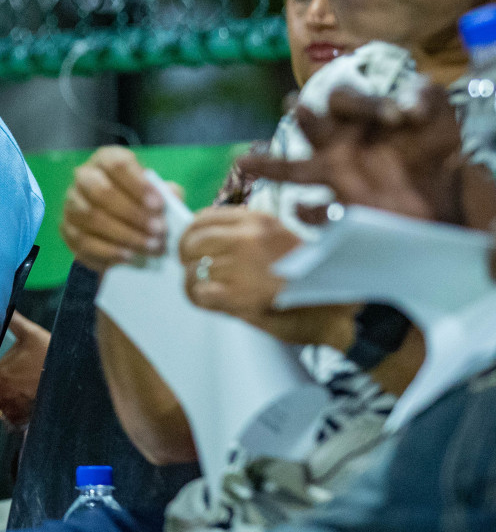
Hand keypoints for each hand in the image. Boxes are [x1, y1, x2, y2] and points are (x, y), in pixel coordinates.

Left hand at [0, 313, 49, 427]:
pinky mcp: (27, 413)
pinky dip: (6, 417)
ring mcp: (15, 405)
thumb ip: (13, 321)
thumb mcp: (31, 333)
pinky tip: (7, 409)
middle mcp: (4, 391)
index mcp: (1, 373)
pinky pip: (10, 422)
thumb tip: (2, 306)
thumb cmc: (49, 352)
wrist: (73, 371)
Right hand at [59, 146, 171, 272]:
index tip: (159, 206)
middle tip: (158, 231)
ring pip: (92, 218)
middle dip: (132, 213)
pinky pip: (84, 241)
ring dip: (124, 234)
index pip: (117, 166)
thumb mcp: (154, 191)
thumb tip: (172, 196)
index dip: (139, 185)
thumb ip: (166, 192)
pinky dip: (109, 250)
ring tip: (149, 246)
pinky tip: (130, 256)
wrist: (114, 224)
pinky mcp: (67, 229)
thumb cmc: (138, 201)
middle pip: (101, 191)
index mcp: (105, 159)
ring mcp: (72, 203)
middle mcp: (84, 177)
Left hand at [177, 207, 353, 347]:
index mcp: (259, 222)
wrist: (342, 313)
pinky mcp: (238, 295)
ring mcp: (241, 265)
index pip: (203, 218)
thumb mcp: (280, 243)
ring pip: (191, 270)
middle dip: (188, 259)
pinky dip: (201, 300)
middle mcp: (247, 238)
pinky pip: (197, 292)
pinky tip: (215, 303)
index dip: (193, 235)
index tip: (195, 249)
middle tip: (198, 273)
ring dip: (195, 284)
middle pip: (191, 241)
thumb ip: (245, 239)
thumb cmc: (313, 282)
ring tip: (212, 292)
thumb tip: (206, 243)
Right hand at [238, 85, 476, 225]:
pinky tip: (301, 208)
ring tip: (246, 161)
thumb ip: (425, 98)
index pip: (344, 99)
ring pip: (294, 170)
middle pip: (312, 127)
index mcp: (358, 118)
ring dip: (271, 165)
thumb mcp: (439, 116)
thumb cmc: (436, 153)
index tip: (398, 116)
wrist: (442, 202)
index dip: (365, 103)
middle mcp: (339, 144)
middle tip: (296, 108)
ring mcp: (335, 178)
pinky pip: (316, 213)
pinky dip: (307, 212)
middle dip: (306, 120)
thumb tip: (407, 107)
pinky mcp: (342, 209)